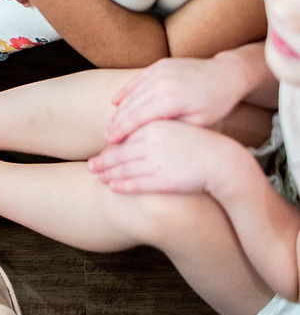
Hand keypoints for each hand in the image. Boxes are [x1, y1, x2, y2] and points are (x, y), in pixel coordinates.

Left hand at [88, 120, 231, 194]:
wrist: (223, 162)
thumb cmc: (199, 144)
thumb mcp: (174, 128)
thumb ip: (152, 128)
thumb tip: (132, 131)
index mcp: (154, 126)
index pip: (125, 136)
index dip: (111, 145)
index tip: (102, 150)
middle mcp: (152, 143)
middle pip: (119, 153)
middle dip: (102, 161)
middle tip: (91, 165)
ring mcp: (156, 162)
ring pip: (124, 169)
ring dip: (108, 174)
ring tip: (98, 177)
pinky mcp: (163, 180)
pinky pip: (136, 184)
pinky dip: (122, 186)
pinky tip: (112, 187)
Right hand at [104, 56, 247, 143]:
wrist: (227, 74)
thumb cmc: (215, 104)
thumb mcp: (197, 123)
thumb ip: (170, 129)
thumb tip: (145, 138)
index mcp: (172, 98)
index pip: (138, 117)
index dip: (122, 130)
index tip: (112, 142)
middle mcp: (162, 81)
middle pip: (131, 105)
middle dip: (116, 122)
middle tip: (107, 137)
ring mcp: (160, 70)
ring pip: (131, 93)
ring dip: (119, 110)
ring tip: (111, 125)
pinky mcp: (159, 65)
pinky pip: (137, 80)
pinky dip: (125, 92)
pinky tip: (115, 102)